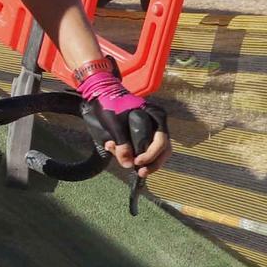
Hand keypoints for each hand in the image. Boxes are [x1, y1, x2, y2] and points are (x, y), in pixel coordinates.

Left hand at [74, 57, 169, 173]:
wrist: (103, 93)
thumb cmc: (110, 104)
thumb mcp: (114, 123)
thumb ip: (122, 144)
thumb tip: (128, 164)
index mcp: (155, 116)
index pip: (161, 141)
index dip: (150, 155)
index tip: (136, 163)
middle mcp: (158, 123)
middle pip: (164, 149)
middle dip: (152, 163)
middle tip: (140, 172)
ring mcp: (153, 128)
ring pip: (158, 152)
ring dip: (147, 162)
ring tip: (133, 168)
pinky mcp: (145, 134)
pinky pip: (147, 149)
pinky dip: (138, 155)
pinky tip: (121, 154)